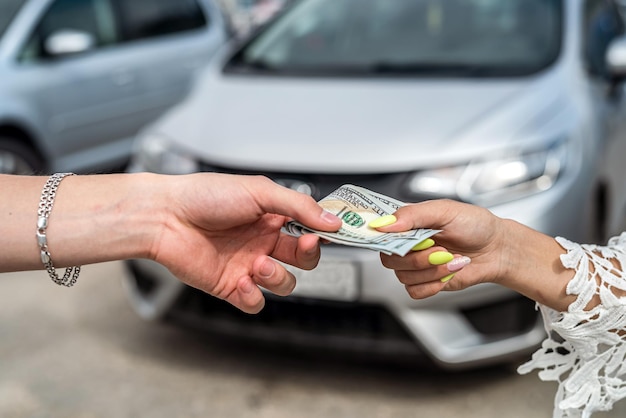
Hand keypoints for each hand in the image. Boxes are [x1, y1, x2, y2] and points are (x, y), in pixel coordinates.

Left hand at [151, 173, 340, 313]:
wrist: (165, 217)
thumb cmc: (205, 196)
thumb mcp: (260, 191)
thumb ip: (299, 206)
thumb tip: (332, 221)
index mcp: (272, 216)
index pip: (310, 228)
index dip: (324, 233)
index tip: (337, 233)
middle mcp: (263, 241)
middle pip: (304, 258)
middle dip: (309, 255)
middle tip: (303, 244)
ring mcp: (248, 265)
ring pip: (284, 283)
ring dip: (278, 277)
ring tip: (259, 264)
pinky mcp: (230, 286)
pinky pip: (255, 302)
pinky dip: (253, 296)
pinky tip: (241, 280)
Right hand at [375, 199, 505, 298]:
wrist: (497, 249)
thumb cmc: (475, 225)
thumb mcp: (445, 210)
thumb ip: (414, 214)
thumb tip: (387, 223)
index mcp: (409, 224)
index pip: (381, 233)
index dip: (382, 239)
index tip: (395, 241)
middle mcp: (409, 245)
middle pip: (389, 259)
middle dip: (416, 258)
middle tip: (439, 250)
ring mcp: (416, 265)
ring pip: (403, 276)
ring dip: (431, 270)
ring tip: (451, 259)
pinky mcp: (427, 282)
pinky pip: (415, 291)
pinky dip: (433, 284)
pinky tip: (448, 272)